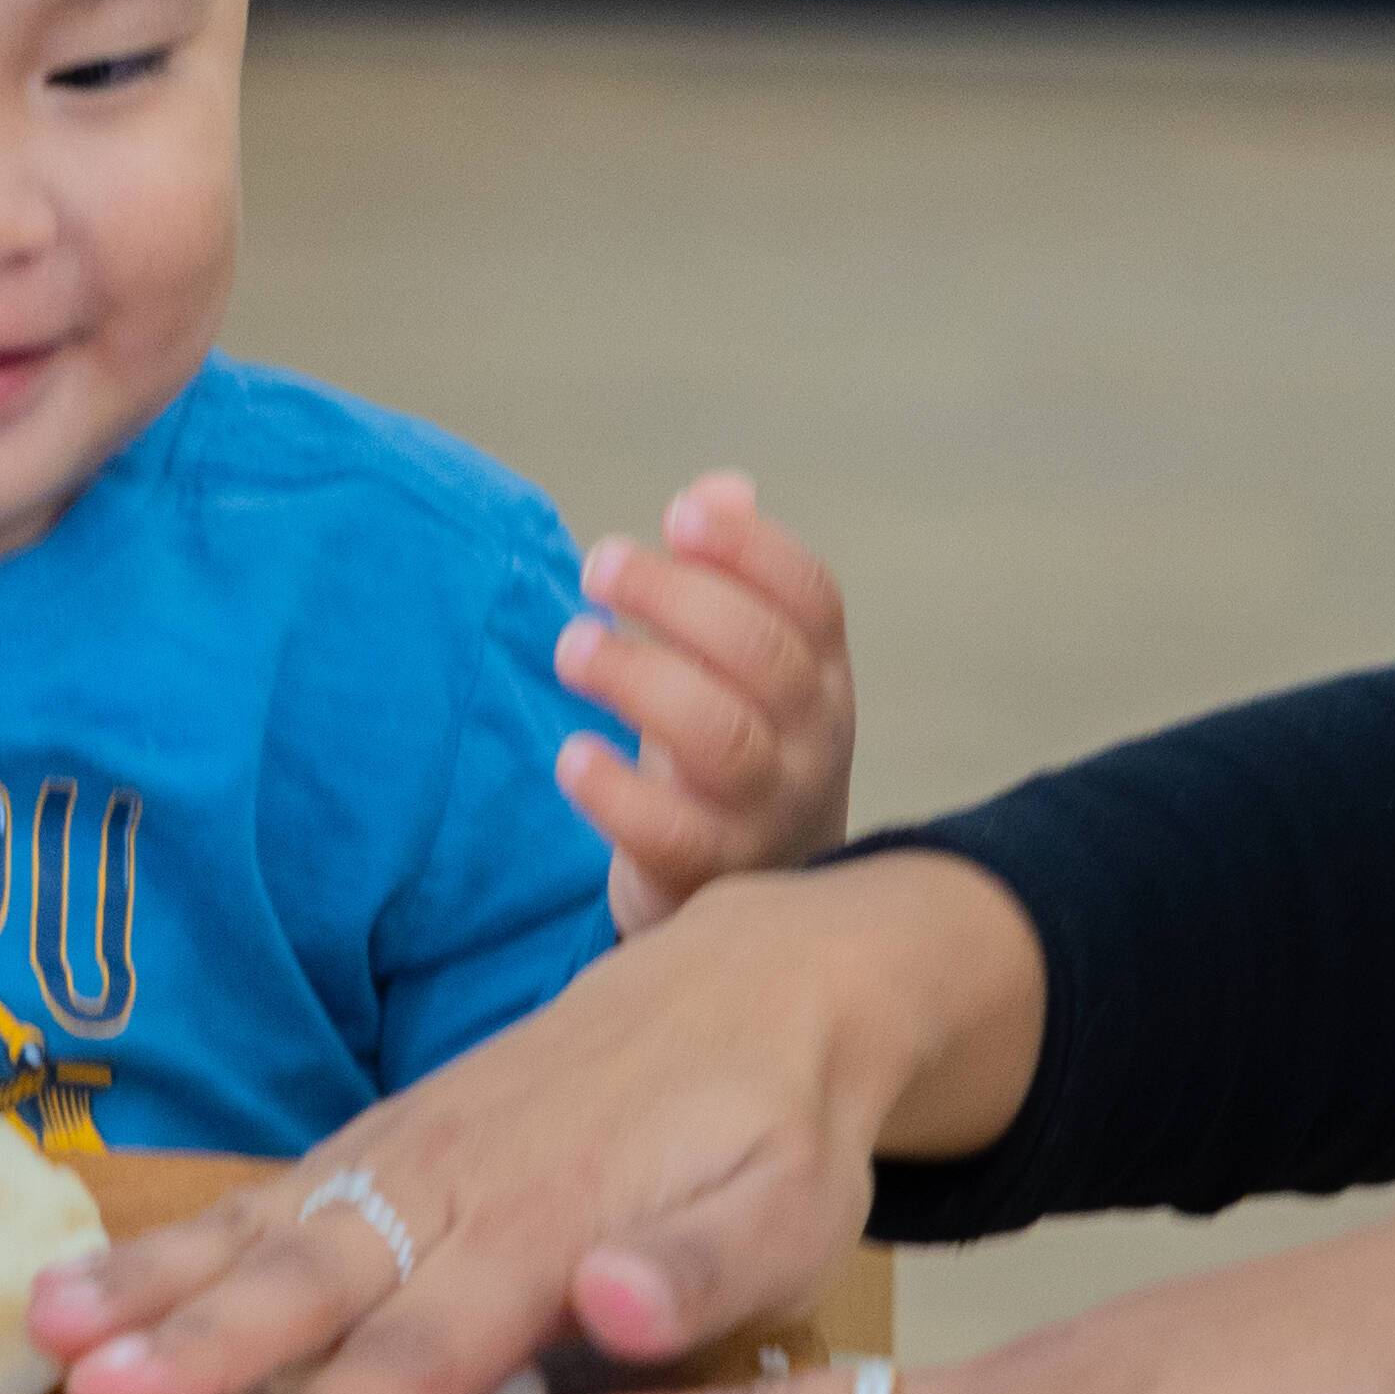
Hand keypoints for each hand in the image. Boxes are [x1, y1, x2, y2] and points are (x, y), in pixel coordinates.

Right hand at [38, 851, 1048, 1393]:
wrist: (756, 981)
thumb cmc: (779, 1130)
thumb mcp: (793, 1207)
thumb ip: (706, 1269)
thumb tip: (613, 1307)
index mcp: (551, 1225)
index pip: (420, 1346)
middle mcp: (454, 1185)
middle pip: (308, 1283)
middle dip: (194, 1350)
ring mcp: (405, 1155)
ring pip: (260, 1228)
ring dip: (148, 1285)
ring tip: (39, 1334)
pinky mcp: (383, 1141)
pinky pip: (263, 1195)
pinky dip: (168, 1242)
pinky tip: (79, 1288)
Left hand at [549, 474, 857, 933]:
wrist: (758, 904)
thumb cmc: (736, 754)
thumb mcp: (745, 667)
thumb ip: (729, 578)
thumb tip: (721, 489)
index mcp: (823, 674)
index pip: (811, 597)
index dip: (750, 548)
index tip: (678, 513)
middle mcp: (812, 740)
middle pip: (762, 654)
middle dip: (675, 597)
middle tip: (596, 566)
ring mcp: (768, 811)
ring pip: (722, 736)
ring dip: (638, 677)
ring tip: (571, 647)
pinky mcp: (709, 873)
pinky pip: (669, 831)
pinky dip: (616, 792)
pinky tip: (571, 755)